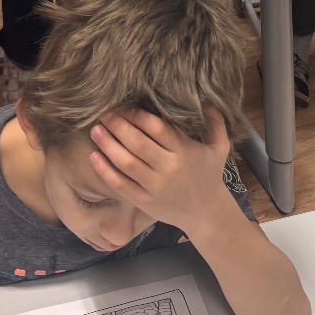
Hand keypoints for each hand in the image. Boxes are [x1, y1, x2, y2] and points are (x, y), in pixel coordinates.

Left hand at [88, 107, 234, 235]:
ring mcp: (155, 186)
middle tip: (103, 114)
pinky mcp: (144, 201)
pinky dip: (105, 171)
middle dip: (118, 126)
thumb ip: (216, 123)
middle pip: (137, 143)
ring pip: (126, 162)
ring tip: (96, 130)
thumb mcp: (219, 148)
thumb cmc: (210, 176)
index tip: (123, 106)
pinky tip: (94, 157)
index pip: (156, 127)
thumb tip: (209, 100)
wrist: (206, 213)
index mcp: (184, 151)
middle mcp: (168, 168)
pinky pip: (120, 184)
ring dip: (108, 145)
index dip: (137, 115)